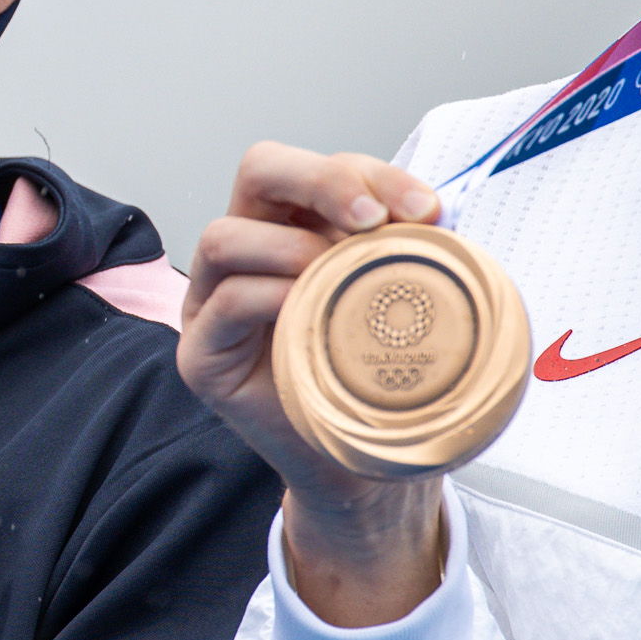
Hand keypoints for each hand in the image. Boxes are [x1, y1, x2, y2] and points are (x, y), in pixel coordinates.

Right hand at [179, 143, 446, 625]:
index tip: (427, 209)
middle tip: (374, 219)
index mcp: (294, 227)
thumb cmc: (379, 380)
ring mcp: (213, 302)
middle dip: (323, 180)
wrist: (365, 471)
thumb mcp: (403, 303)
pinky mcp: (202, 354)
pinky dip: (269, 297)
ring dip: (290, 248)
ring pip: (223, 236)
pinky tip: (308, 312)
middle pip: (260, 170)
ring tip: (338, 278)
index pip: (315, 169)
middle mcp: (248, 253)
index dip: (367, 172)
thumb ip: (407, 253)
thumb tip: (438, 215)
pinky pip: (225, 303)